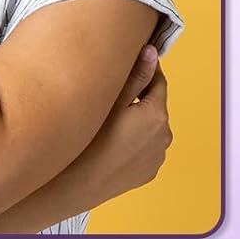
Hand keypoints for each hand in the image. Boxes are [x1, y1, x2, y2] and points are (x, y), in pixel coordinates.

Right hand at [68, 46, 172, 203]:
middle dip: (140, 96)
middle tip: (114, 95)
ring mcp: (156, 158)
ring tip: (112, 120)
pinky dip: (135, 140)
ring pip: (150, 127)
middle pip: (155, 105)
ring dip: (138, 119)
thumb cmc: (90, 141)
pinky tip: (113, 142)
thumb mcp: (112, 102)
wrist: (76, 187)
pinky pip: (145, 147)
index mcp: (157, 115)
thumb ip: (136, 75)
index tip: (131, 66)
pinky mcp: (147, 173)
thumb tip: (151, 51)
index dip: (146, 71)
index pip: (159, 81)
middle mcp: (164, 137)